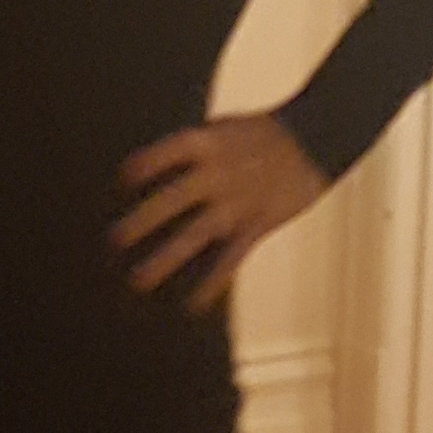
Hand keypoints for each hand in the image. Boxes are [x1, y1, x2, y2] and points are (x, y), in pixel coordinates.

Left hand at [113, 115, 329, 311]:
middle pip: (174, 199)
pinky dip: (211, 283)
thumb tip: (151, 168)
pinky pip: (231, 258)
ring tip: (137, 282)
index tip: (124, 179)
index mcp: (209, 141)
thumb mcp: (225, 126)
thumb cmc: (262, 133)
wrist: (318, 139)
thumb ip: (192, 148)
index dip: (146, 164)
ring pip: (196, 235)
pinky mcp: (258, 225)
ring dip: (166, 259)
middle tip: (114, 241)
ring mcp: (238, 201)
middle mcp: (219, 173)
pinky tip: (192, 305)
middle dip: (143, 220)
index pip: (168, 152)